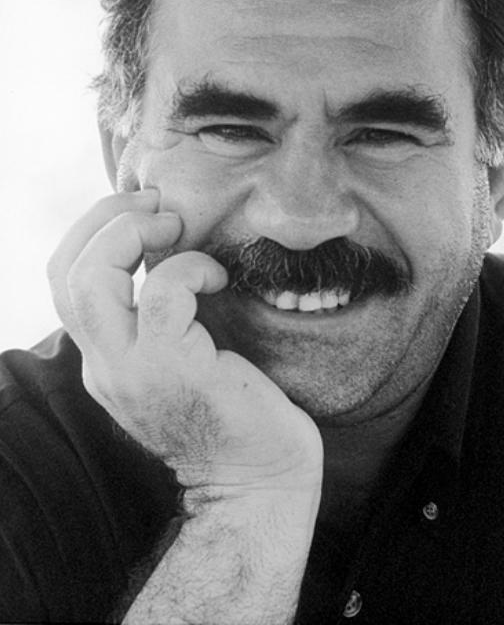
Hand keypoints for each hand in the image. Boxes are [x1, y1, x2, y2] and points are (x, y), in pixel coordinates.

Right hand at [47, 190, 322, 495]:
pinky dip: (189, 268)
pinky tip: (218, 277)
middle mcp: (105, 365)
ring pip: (92, 280)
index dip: (94, 232)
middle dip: (105, 219)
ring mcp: (132, 370)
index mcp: (105, 358)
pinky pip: (163, 295)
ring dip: (130, 232)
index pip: (65, 281)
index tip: (142, 208)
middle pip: (65, 273)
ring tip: (174, 224)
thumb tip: (170, 247)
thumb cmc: (233, 410)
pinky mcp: (172, 369)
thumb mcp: (181, 359)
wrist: (257, 480)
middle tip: (157, 204)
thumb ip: (160, 317)